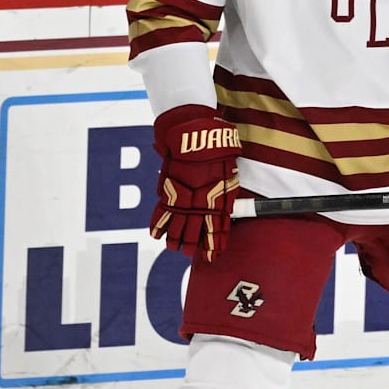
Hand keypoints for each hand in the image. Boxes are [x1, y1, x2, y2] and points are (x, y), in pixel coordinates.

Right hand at [150, 104, 240, 261]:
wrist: (195, 133)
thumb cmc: (218, 150)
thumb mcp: (230, 172)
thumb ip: (227, 192)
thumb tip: (225, 208)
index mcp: (219, 200)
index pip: (217, 229)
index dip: (214, 244)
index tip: (212, 256)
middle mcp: (200, 203)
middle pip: (194, 233)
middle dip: (193, 246)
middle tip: (191, 253)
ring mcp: (183, 198)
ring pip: (176, 227)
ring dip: (175, 240)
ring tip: (175, 248)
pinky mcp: (168, 191)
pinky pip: (161, 213)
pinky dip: (158, 225)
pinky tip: (157, 235)